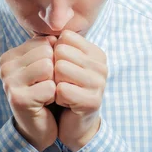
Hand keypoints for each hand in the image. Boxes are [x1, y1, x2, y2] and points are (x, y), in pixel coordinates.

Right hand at [0, 35, 57, 151]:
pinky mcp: (19, 99)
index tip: (44, 76)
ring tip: (45, 94)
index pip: (44, 41)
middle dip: (54, 71)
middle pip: (47, 53)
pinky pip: (51, 87)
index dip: (53, 59)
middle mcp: (4, 67)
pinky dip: (54, 97)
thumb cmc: (44, 93)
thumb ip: (48, 47)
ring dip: (54, 83)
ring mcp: (9, 83)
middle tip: (45, 87)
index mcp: (9, 56)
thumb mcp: (44, 65)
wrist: (38, 127)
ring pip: (49, 68)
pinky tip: (44, 104)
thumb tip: (60, 35)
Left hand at [53, 30, 107, 151]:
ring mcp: (99, 83)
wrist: (72, 123)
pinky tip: (64, 103)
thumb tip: (50, 27)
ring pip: (60, 68)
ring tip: (62, 92)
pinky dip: (56, 97)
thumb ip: (59, 46)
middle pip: (61, 51)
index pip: (65, 37)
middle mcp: (101, 65)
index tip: (61, 68)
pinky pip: (62, 90)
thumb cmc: (65, 89)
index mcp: (96, 53)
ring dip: (54, 82)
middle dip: (53, 68)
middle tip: (60, 83)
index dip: (54, 53)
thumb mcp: (63, 63)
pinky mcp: (93, 101)